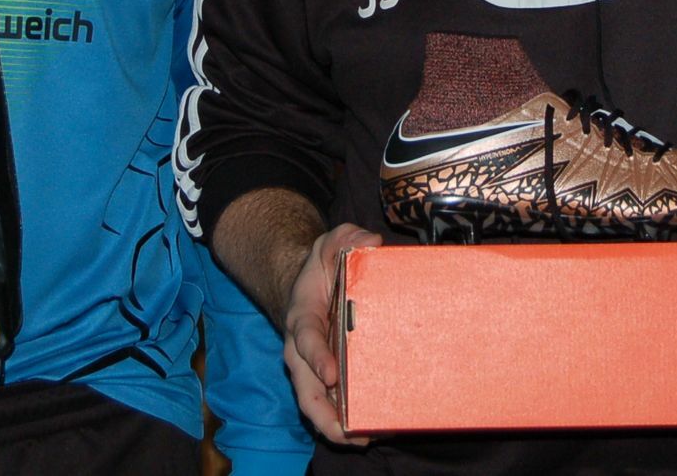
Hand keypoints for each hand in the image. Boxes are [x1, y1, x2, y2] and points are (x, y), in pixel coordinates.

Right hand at [282, 222, 382, 444]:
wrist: (312, 283)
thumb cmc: (324, 267)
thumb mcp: (332, 243)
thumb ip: (347, 238)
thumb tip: (371, 242)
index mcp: (302, 318)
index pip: (306, 340)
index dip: (316, 359)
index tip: (332, 374)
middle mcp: (302, 350)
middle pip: (306, 390)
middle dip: (324, 415)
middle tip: (348, 430)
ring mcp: (313, 368)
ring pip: (317, 406)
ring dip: (338, 427)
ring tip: (366, 439)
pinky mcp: (327, 378)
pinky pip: (333, 405)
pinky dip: (349, 422)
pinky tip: (374, 431)